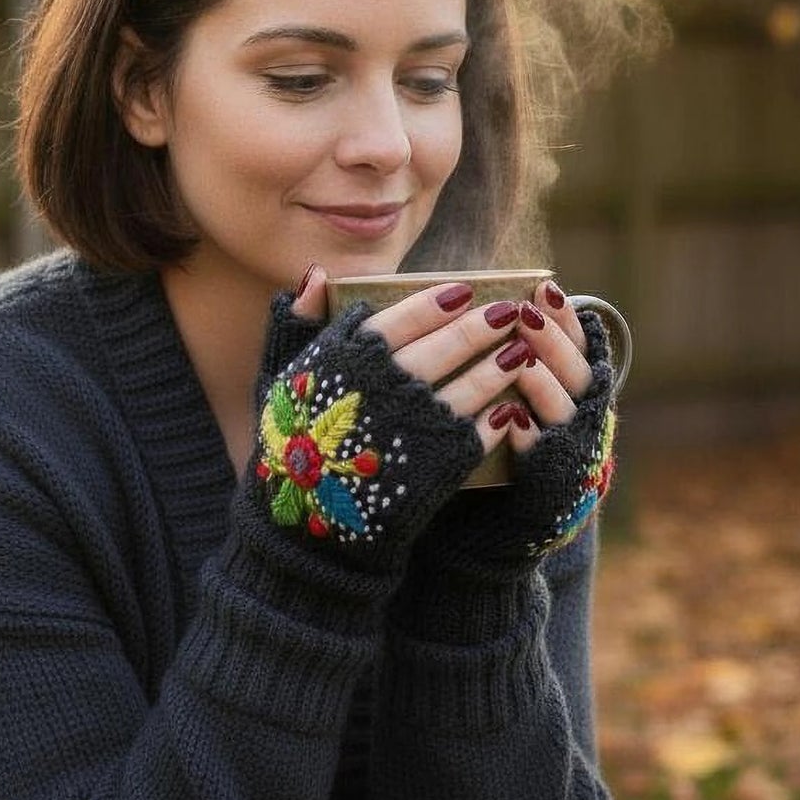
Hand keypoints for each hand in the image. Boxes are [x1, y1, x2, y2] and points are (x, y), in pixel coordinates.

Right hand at [291, 266, 579, 453]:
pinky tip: (510, 406)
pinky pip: (480, 431)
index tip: (463, 290)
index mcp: (348, 361)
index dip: (437, 302)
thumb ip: (296, 322)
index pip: (403, 317)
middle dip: (483, 325)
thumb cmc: (288, 445)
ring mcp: (418, 425)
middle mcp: (387, 387)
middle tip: (509, 312)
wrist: (305, 525)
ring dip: (500, 365)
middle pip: (447, 346)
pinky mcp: (441, 463)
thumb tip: (318, 274)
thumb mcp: (280, 378)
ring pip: (472, 385)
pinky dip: (498, 416)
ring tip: (519, 351)